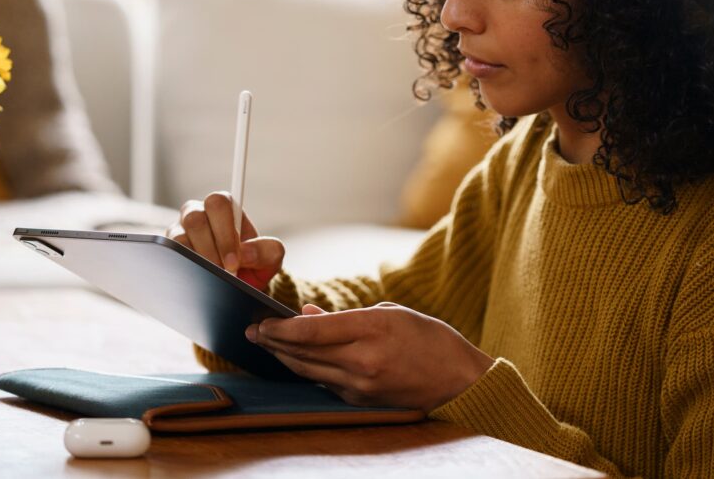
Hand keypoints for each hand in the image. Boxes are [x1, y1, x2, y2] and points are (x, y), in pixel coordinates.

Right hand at [166, 192, 284, 291]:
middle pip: (195, 218)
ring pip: (179, 238)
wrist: (239, 286)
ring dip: (198, 260)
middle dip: (211, 249)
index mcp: (226, 208)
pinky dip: (185, 268)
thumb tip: (246, 252)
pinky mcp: (170, 250)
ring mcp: (181, 231)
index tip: (235, 260)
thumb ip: (267, 251)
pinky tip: (199, 277)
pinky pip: (169, 254)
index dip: (225, 232)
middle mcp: (200, 214)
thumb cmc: (253, 265)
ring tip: (214, 275)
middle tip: (225, 271)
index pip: (219, 203)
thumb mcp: (271, 258)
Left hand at [246, 302, 494, 412]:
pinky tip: (296, 360)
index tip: (260, 322)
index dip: (280, 328)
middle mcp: (363, 361)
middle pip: (303, 353)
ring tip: (266, 345)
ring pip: (309, 371)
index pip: (311, 330)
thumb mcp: (391, 313)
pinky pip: (326, 383)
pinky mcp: (362, 401)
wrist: (461, 381)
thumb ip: (346, 315)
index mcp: (372, 330)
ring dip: (285, 358)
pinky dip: (308, 370)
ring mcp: (361, 385)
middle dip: (274, 343)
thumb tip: (308, 313)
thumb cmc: (430, 339)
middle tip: (252, 332)